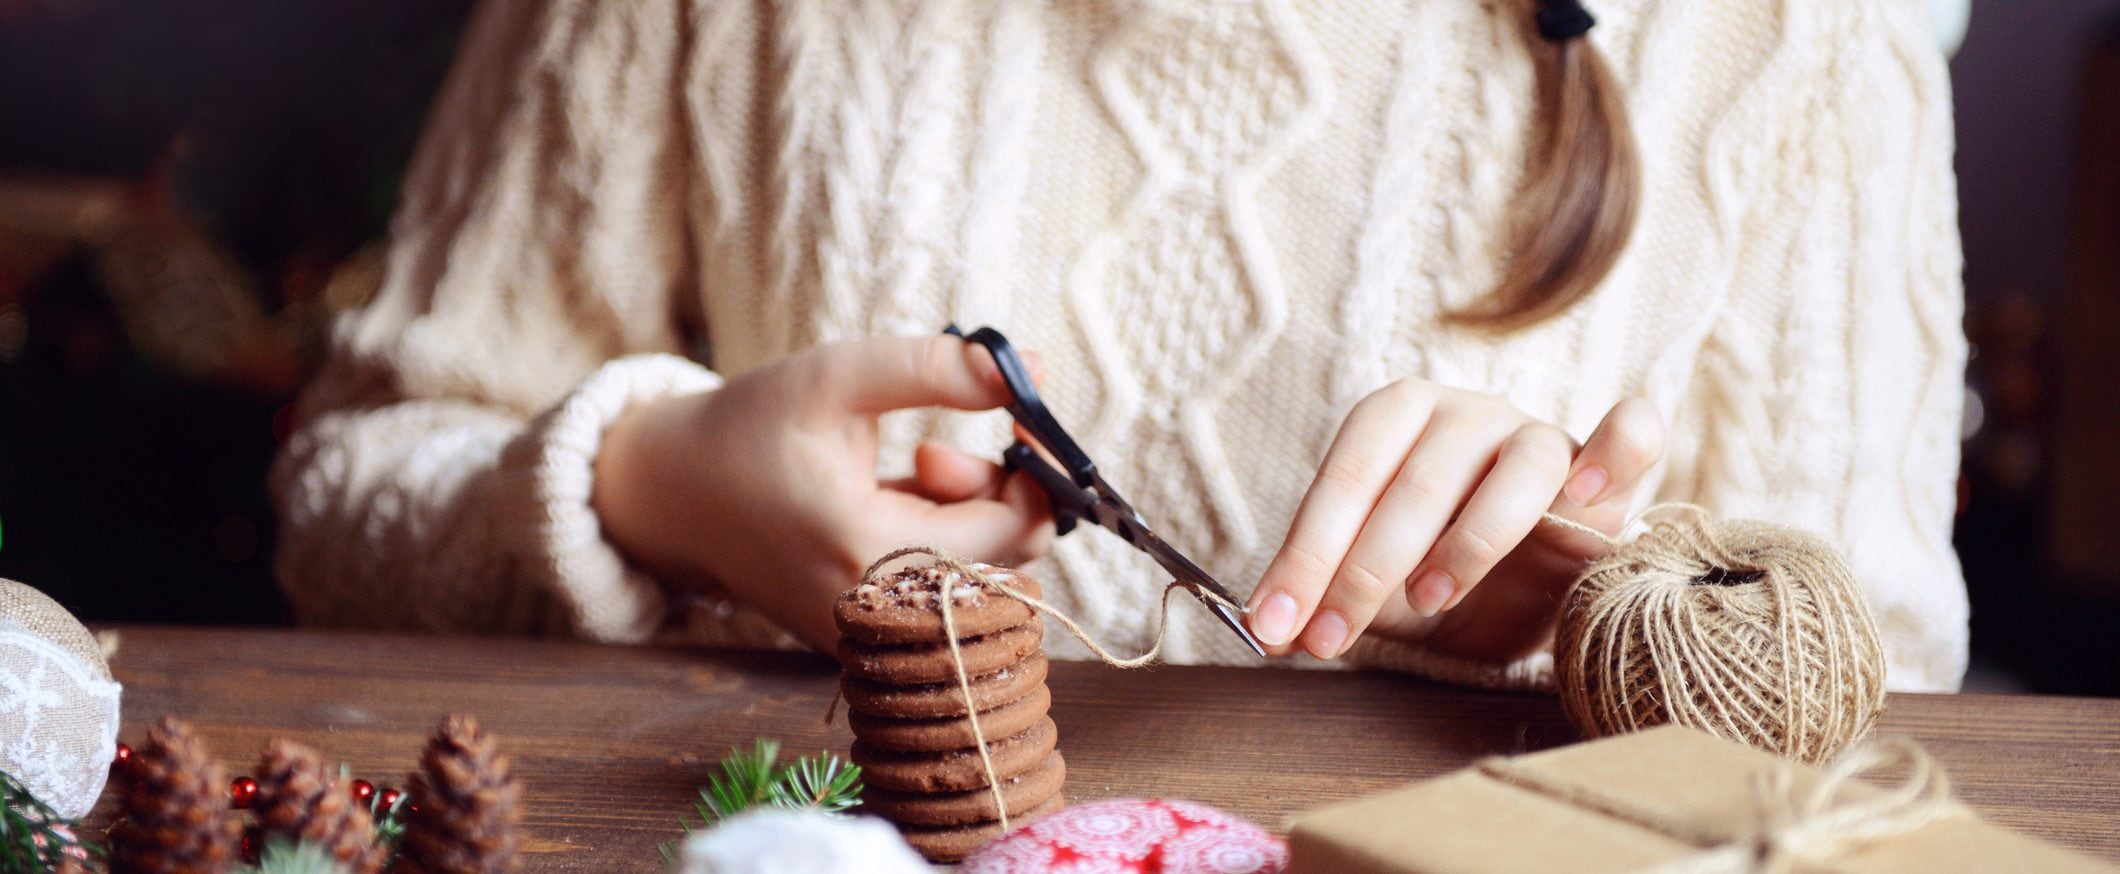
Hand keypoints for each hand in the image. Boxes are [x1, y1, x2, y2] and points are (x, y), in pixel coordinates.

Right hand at [592, 336, 1054, 647]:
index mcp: (869, 553)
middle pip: (1009, 561)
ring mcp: (871, 637)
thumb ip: (939, 369)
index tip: (1019, 415)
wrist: (672, 494)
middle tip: (934, 450)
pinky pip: (943, 594)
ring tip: (910, 472)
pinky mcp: (866, 639)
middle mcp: (876, 615)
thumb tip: (1038, 368)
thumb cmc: (749, 428)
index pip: (1014, 530)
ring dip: (968, 517)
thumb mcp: (839, 377)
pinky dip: (941, 544)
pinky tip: (892, 506)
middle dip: (996, 492)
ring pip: (980, 579)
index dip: (1035, 469)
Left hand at [1244, 379, 1662, 661]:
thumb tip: (1265, 627)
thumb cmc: (1435, 579)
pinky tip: (1584, 492)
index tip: (1277, 623)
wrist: (1522, 596)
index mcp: (1393, 419)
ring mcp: (1534, 433)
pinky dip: (1614, 449)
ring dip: (1468, 541)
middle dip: (1362, 568)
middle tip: (1330, 637)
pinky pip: (1627, 437)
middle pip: (1414, 479)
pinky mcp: (1602, 465)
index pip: (1343, 478)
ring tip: (1430, 599)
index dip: (1305, 554)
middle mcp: (1462, 414)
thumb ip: (1323, 598)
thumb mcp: (1372, 592)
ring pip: (1512, 472)